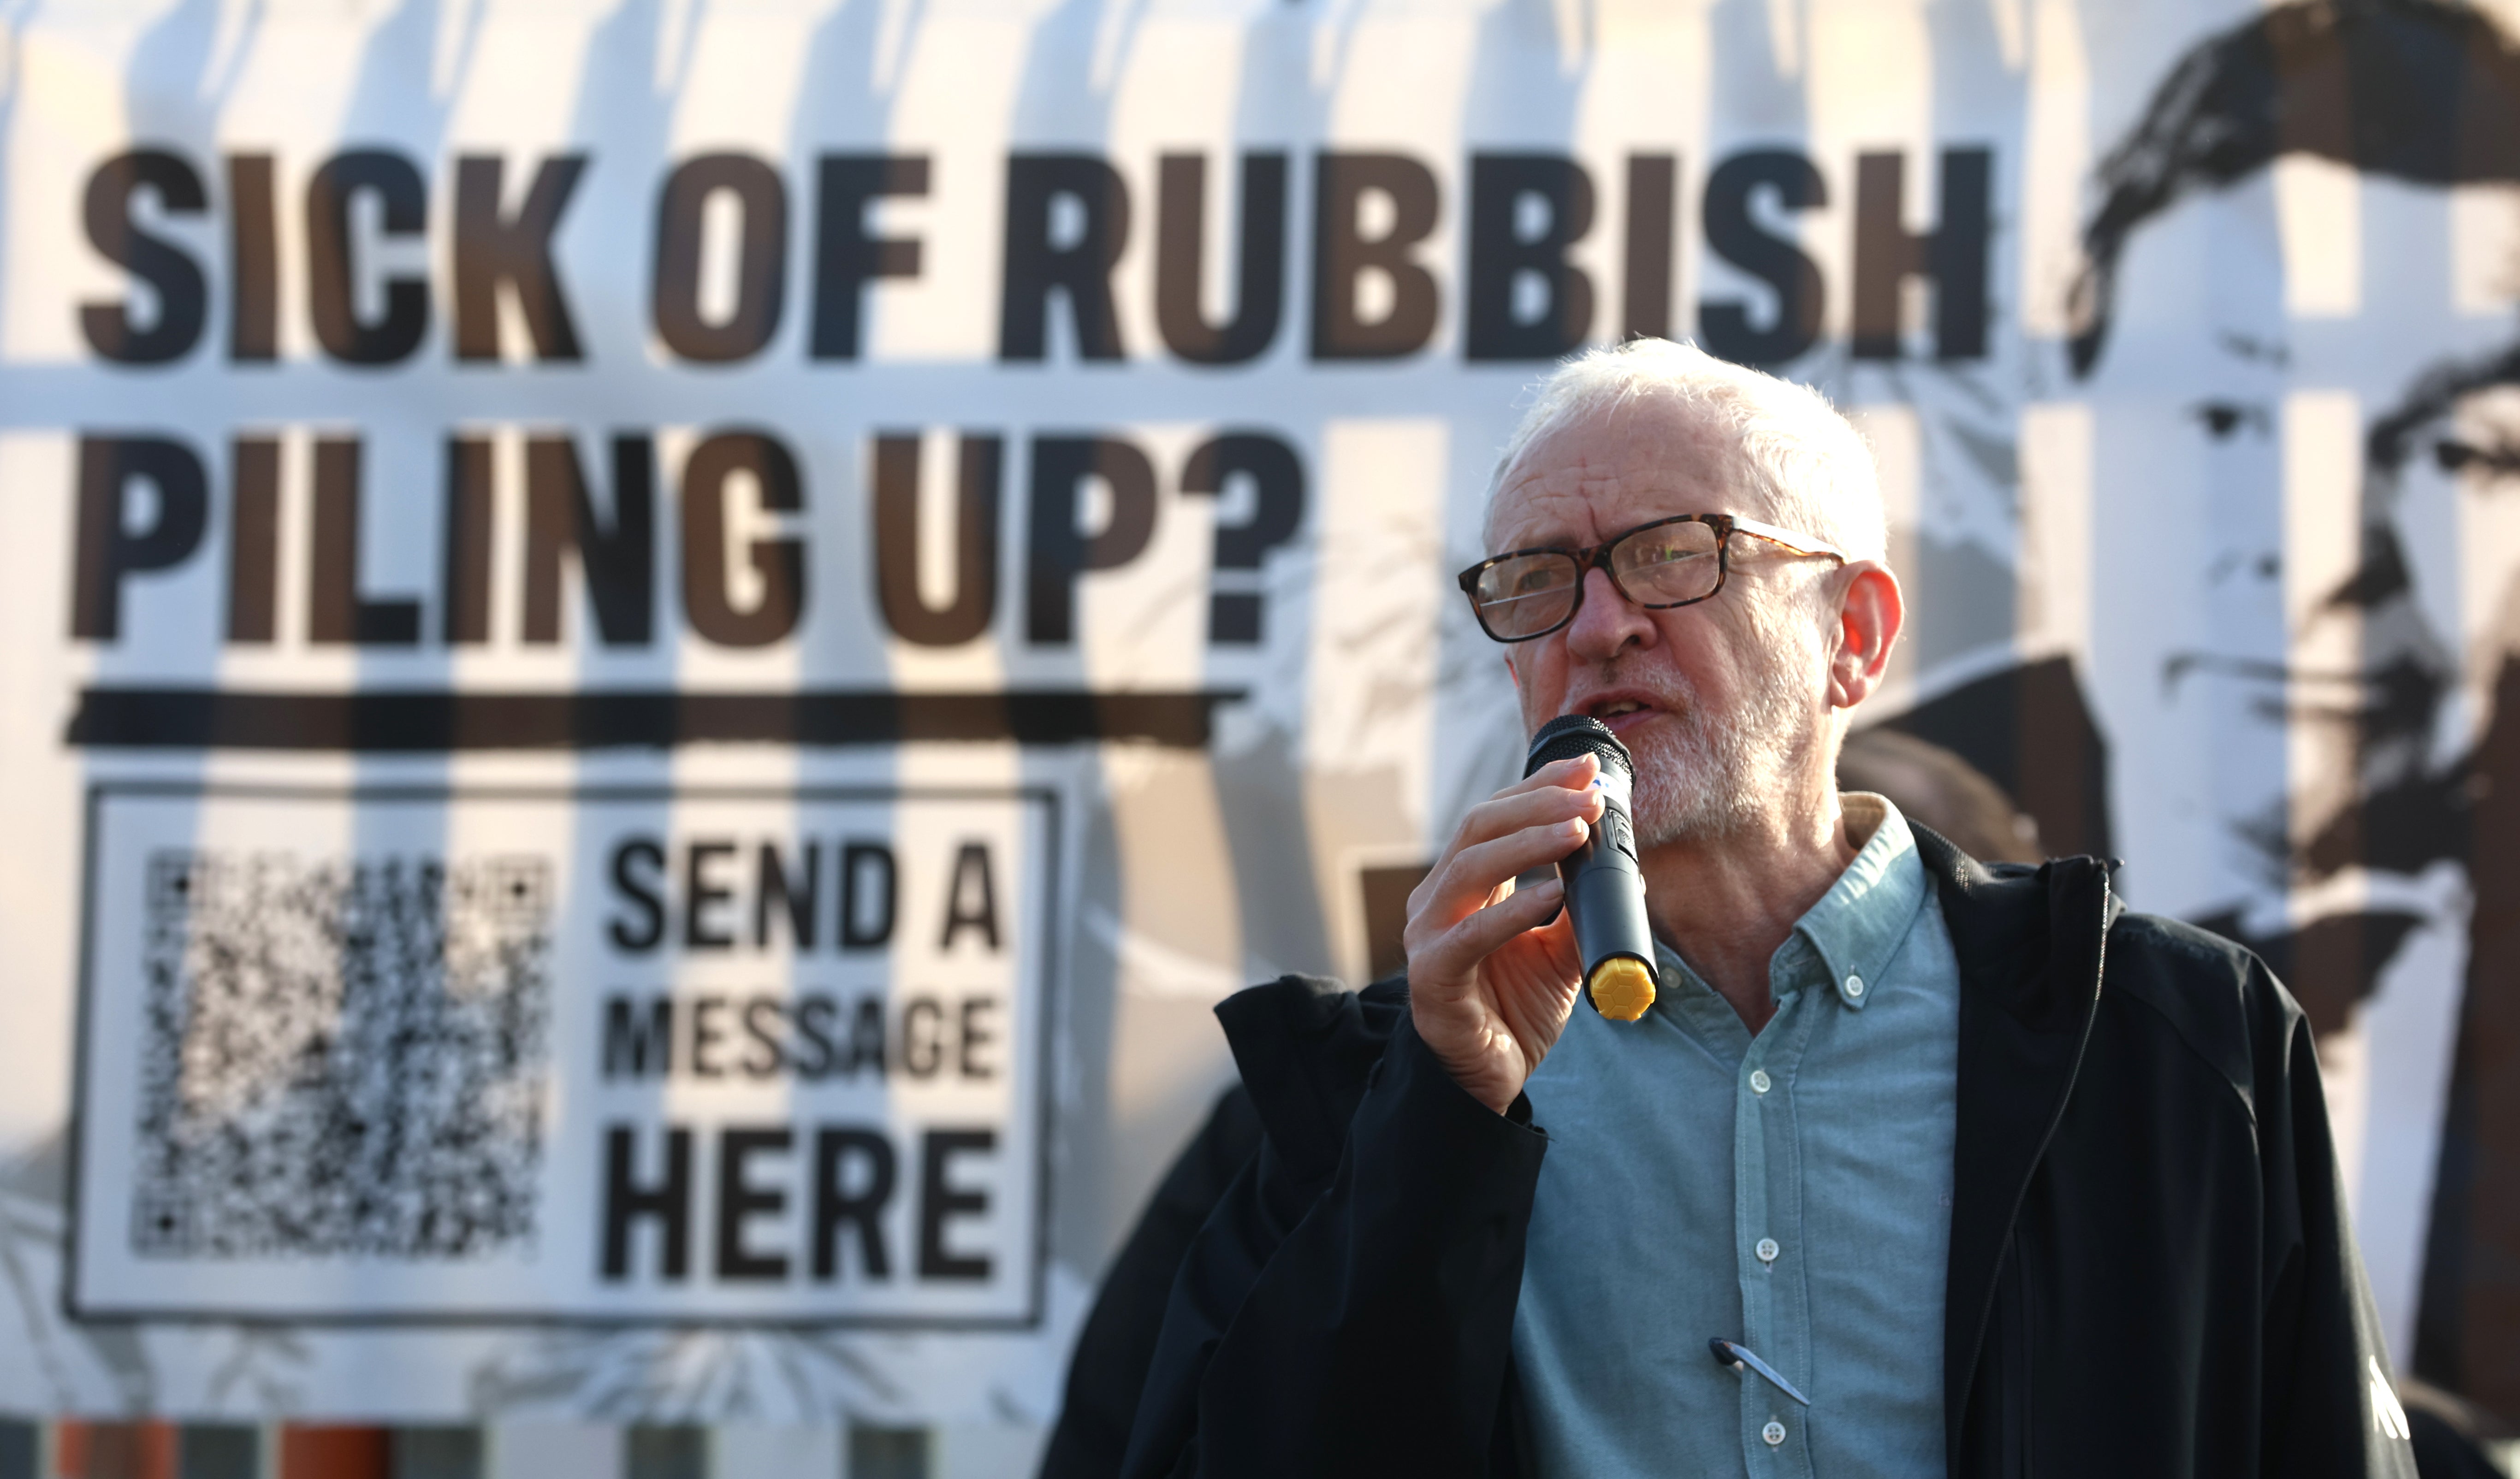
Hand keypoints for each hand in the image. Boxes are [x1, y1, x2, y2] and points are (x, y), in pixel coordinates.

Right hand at [1403, 755, 1598, 1113]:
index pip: (1497, 817)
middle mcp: (1438, 900)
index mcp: (1464, 885)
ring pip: (1471, 867)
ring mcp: (1428, 935)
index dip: (1540, 787)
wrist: (1488, 1079)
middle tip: (1591, 796)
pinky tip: (1550, 894)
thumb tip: (1627, 870)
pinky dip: (1512, 910)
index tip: (1589, 770)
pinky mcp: (1433, 976)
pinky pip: (1471, 936)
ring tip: (1578, 832)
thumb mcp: (1560, 952)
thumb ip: (1579, 911)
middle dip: (1539, 803)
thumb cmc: (1515, 1010)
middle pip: (1479, 828)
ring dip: (1529, 843)